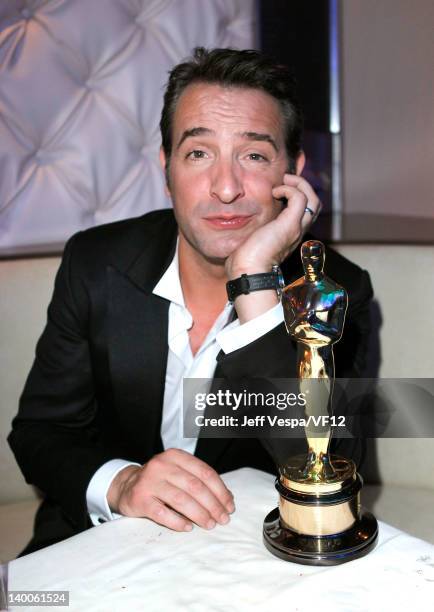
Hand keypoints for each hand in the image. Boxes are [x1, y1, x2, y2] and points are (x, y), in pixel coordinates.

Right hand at [107, 448, 234, 531]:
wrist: (127, 486)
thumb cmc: (160, 481)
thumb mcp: (178, 473)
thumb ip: (200, 481)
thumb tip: (227, 498)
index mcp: (175, 456)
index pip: (204, 472)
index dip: (220, 490)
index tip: (229, 506)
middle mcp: (162, 465)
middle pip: (195, 486)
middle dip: (213, 505)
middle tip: (223, 519)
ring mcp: (149, 481)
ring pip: (181, 499)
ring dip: (199, 514)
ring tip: (210, 524)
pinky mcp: (140, 499)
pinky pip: (162, 513)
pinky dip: (178, 522)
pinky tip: (188, 528)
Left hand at [225, 173, 320, 278]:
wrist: (248, 272)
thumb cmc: (244, 261)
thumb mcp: (252, 239)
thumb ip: (253, 229)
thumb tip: (237, 219)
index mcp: (289, 234)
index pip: (305, 210)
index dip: (297, 195)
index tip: (279, 188)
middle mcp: (298, 230)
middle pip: (315, 203)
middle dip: (302, 186)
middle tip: (285, 181)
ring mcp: (296, 228)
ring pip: (313, 198)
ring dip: (300, 184)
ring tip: (283, 181)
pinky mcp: (290, 225)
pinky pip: (300, 198)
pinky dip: (289, 189)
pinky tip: (274, 192)